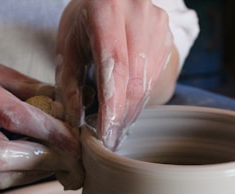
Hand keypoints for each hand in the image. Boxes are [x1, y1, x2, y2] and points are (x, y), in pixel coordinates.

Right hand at [0, 53, 82, 189]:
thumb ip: (29, 87)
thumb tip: (67, 104)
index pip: (12, 116)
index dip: (48, 131)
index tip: (75, 140)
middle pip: (2, 155)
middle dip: (45, 158)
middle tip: (73, 155)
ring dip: (38, 170)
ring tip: (62, 159)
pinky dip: (26, 174)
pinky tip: (41, 162)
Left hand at [56, 0, 173, 149]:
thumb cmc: (85, 21)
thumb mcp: (68, 45)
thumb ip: (69, 81)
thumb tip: (77, 119)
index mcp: (107, 9)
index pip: (115, 67)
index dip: (112, 106)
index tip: (106, 134)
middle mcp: (138, 14)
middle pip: (134, 80)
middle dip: (122, 116)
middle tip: (112, 139)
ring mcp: (157, 26)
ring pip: (147, 82)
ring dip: (132, 111)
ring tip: (118, 129)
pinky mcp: (166, 37)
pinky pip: (154, 77)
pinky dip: (140, 97)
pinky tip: (128, 109)